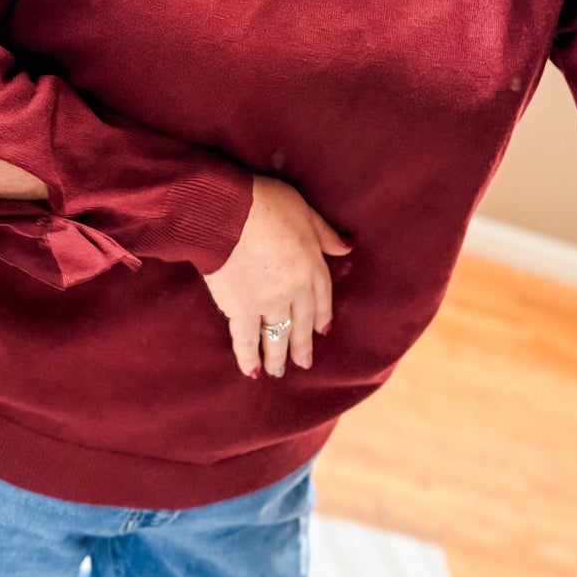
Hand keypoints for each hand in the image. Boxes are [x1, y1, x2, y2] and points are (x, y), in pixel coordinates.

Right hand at [203, 175, 351, 378]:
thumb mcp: (305, 211)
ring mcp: (268, 303)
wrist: (228, 214)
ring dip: (278, 356)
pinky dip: (249, 357)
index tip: (322, 331)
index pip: (321, 298)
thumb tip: (348, 247)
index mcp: (312, 266)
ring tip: (277, 372)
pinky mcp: (241, 309)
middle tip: (303, 363)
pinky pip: (247, 339)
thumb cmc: (265, 204)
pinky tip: (252, 371)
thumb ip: (325, 234)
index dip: (321, 316)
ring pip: (276, 335)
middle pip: (300, 322)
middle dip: (301, 345)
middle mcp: (294, 290)